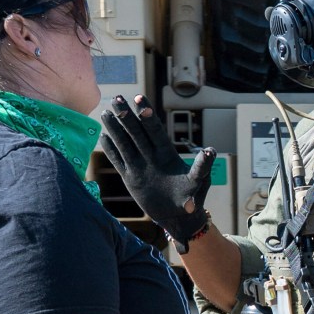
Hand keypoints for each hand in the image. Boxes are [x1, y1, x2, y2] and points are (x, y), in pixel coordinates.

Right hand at [99, 94, 216, 246]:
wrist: (179, 215)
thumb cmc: (193, 197)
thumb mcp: (199, 181)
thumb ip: (202, 167)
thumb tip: (210, 151)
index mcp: (167, 153)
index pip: (155, 130)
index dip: (147, 115)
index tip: (139, 99)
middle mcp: (152, 155)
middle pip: (137, 132)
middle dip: (127, 115)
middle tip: (117, 98)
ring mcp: (140, 165)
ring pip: (125, 143)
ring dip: (115, 129)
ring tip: (105, 113)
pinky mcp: (131, 178)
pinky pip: (118, 161)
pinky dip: (110, 150)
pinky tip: (102, 136)